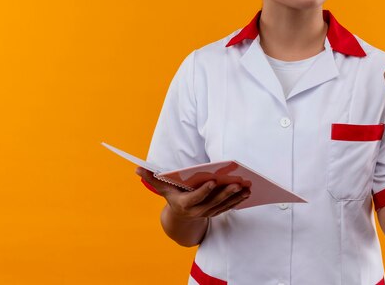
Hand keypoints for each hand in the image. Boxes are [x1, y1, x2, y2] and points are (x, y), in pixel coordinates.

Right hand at [135, 167, 250, 218]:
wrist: (179, 217)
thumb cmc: (172, 196)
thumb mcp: (162, 188)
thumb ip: (152, 178)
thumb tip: (137, 168)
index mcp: (184, 204)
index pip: (195, 198)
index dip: (204, 191)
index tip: (212, 181)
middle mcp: (197, 211)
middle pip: (213, 202)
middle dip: (225, 193)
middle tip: (236, 183)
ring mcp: (208, 213)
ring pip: (223, 206)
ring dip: (235, 198)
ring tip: (246, 188)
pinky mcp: (216, 212)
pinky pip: (228, 208)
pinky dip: (238, 201)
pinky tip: (247, 193)